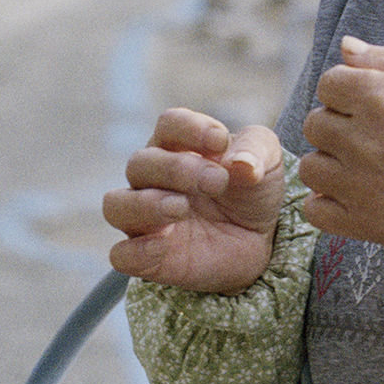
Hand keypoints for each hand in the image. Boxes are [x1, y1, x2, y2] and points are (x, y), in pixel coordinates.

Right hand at [104, 108, 287, 293]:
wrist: (260, 243)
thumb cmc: (252, 193)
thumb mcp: (268, 163)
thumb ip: (257, 150)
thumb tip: (240, 163)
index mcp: (178, 147)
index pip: (168, 125)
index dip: (189, 128)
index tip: (220, 141)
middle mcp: (152, 179)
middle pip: (140, 163)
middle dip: (176, 169)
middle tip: (216, 181)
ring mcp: (145, 219)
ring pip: (116, 205)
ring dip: (146, 204)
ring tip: (181, 207)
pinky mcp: (148, 257)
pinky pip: (122, 255)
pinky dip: (137, 249)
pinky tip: (164, 244)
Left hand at [299, 40, 383, 245]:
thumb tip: (346, 46)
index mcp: (380, 97)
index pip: (328, 84)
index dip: (351, 89)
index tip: (376, 102)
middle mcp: (363, 141)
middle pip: (316, 125)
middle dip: (340, 123)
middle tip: (377, 134)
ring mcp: (362, 186)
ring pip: (312, 168)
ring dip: (332, 163)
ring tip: (366, 166)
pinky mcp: (369, 224)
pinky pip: (316, 212)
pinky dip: (327, 203)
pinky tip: (355, 195)